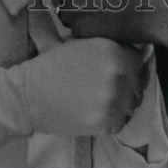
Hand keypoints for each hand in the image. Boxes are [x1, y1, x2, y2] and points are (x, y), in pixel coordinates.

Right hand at [23, 37, 146, 134]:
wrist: (29, 95)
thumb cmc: (51, 66)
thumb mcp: (80, 44)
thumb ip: (106, 46)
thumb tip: (127, 48)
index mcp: (112, 50)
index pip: (138, 58)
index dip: (130, 64)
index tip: (122, 69)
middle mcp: (118, 73)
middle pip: (137, 82)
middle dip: (127, 84)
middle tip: (110, 88)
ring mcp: (113, 99)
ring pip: (131, 103)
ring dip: (122, 103)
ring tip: (103, 102)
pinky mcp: (105, 122)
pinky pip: (121, 122)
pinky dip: (113, 120)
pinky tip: (98, 114)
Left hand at [48, 0, 167, 46]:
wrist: (149, 3)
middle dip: (68, 1)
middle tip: (89, 5)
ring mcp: (70, 5)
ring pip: (64, 14)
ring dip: (76, 16)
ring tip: (98, 15)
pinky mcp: (77, 27)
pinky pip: (75, 29)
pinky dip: (85, 29)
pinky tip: (102, 25)